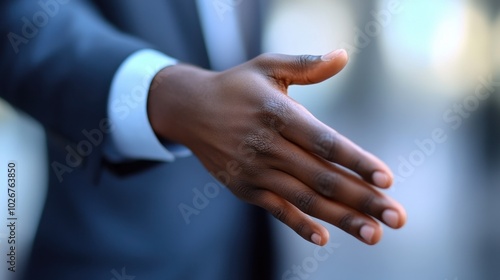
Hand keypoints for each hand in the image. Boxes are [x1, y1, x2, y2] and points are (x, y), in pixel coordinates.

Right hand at [148, 49, 405, 244]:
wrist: (189, 109)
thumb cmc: (236, 86)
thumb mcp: (267, 66)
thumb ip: (306, 65)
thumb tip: (344, 55)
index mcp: (277, 113)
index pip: (324, 142)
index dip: (356, 161)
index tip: (387, 179)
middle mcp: (266, 145)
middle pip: (322, 177)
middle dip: (363, 199)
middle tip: (397, 218)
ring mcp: (254, 171)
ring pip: (304, 199)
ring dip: (341, 219)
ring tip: (374, 235)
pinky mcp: (244, 187)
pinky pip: (276, 210)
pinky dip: (299, 225)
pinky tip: (324, 238)